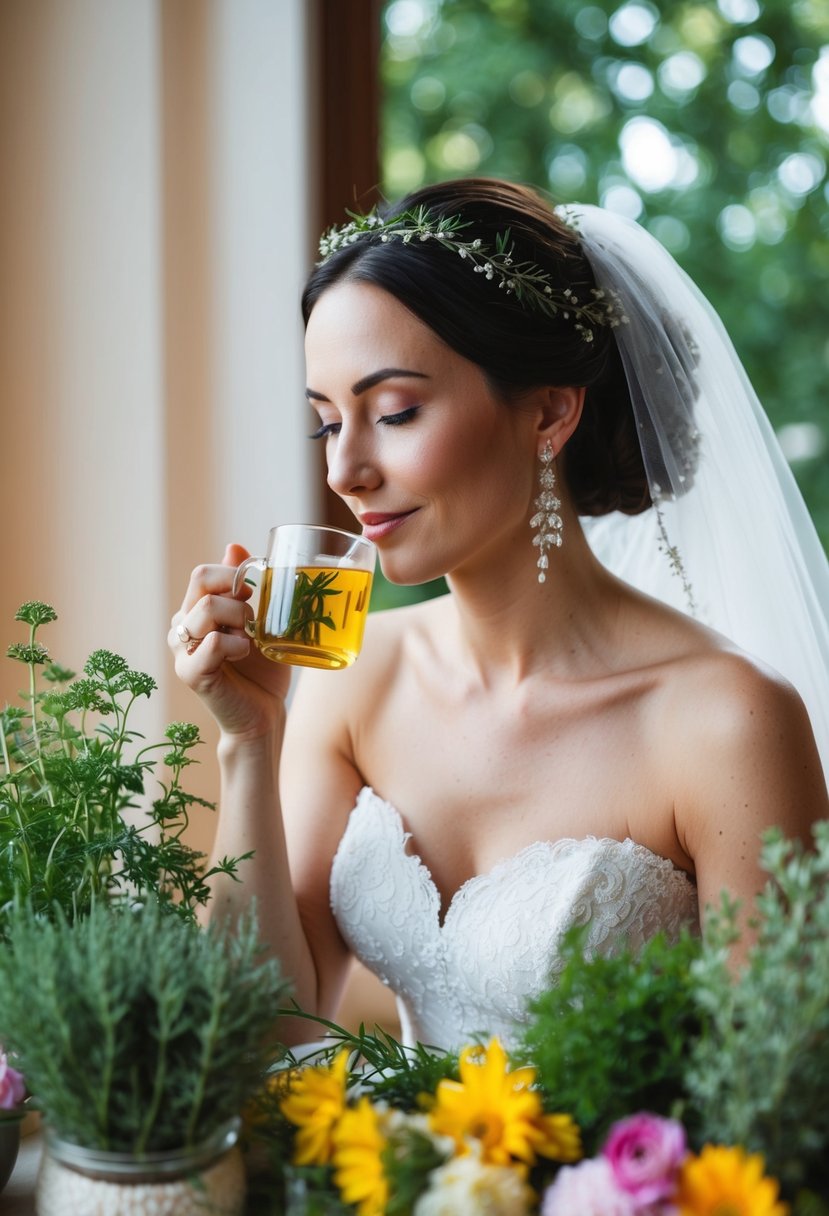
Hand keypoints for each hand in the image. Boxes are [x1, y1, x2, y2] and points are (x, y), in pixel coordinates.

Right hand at [169, 543, 291, 739]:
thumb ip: (244, 587)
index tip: (253, 594)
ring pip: (207, 610)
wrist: (263, 714)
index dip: (232, 576)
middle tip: (253, 620)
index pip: (203, 574)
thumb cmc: (261, 669)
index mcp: (194, 611)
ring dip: (240, 620)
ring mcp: (181, 650)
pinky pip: (212, 643)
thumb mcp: (259, 621)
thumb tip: (233, 546)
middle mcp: (181, 627)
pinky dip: (236, 645)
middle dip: (238, 594)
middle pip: (201, 582)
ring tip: (250, 640)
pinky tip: (244, 655)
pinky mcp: (190, 673)